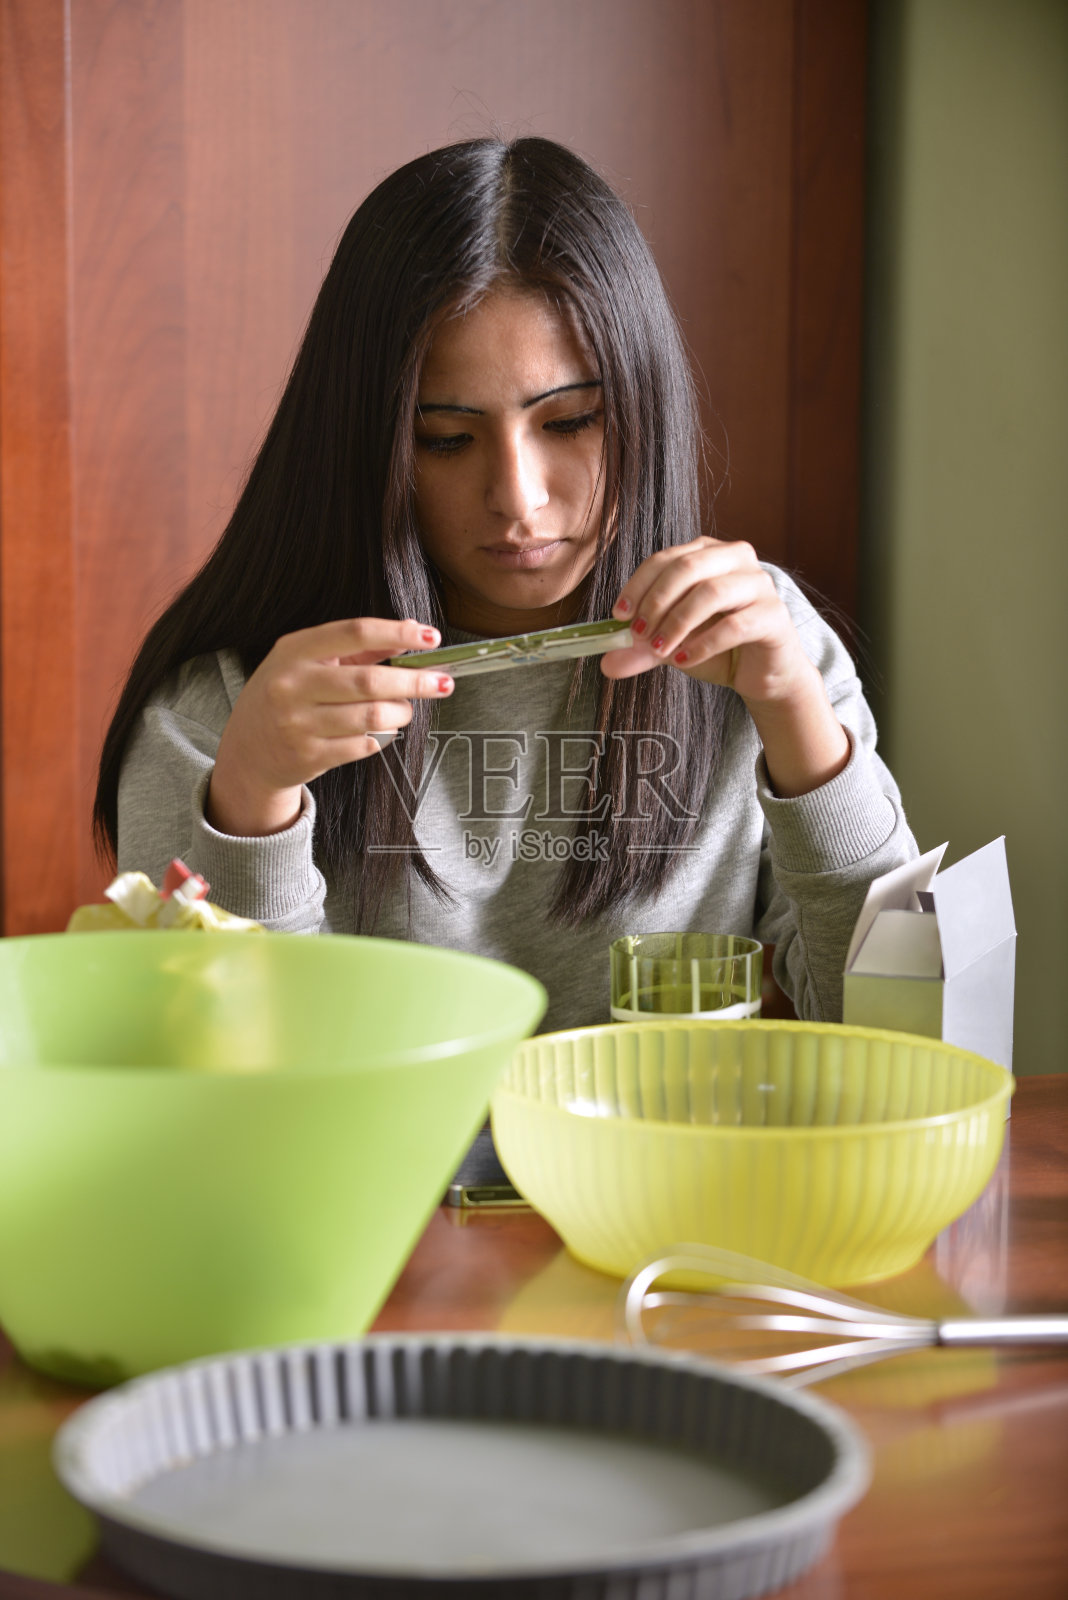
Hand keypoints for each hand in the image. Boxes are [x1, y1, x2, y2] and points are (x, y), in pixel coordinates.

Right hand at [207, 618, 452, 835]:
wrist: (248, 749)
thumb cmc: (286, 696)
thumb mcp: (308, 661)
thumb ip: (356, 648)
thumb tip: (410, 635)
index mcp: (295, 650)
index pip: (355, 632)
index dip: (398, 632)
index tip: (431, 637)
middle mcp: (293, 685)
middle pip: (371, 680)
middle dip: (415, 681)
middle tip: (442, 682)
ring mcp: (299, 723)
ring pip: (373, 717)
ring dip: (401, 713)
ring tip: (405, 709)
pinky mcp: (310, 756)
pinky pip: (364, 745)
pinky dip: (382, 737)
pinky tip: (379, 731)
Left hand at [603, 538, 849, 797]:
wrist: (763, 674)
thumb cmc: (719, 648)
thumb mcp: (673, 644)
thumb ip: (642, 648)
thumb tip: (606, 662)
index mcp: (709, 553)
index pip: (666, 558)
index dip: (638, 585)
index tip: (619, 615)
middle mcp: (737, 559)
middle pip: (687, 568)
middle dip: (655, 602)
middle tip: (636, 633)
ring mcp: (760, 585)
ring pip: (711, 593)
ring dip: (676, 624)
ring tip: (659, 650)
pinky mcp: (774, 615)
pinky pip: (734, 625)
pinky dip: (702, 645)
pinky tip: (684, 660)